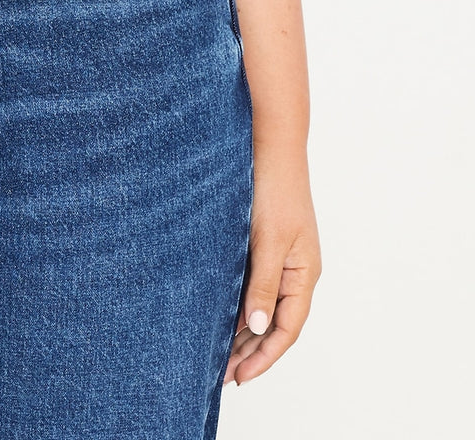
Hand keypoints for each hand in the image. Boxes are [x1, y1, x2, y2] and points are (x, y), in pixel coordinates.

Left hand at [225, 150, 320, 386]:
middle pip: (274, 323)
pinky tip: (219, 315)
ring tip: (217, 354)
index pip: (286, 329)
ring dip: (243, 331)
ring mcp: (280, 257)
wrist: (270, 142)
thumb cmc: (273, 186)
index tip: (240, 377)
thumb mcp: (268, 239)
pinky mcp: (264, 242)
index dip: (264, 356)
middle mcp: (295, 271)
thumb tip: (256, 326)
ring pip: (262, 305)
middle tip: (221, 375)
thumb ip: (262, 284)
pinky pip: (253, 284)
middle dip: (250, 351)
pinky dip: (238, 303)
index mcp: (303, 274)